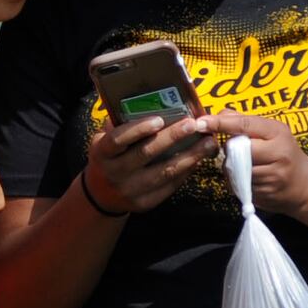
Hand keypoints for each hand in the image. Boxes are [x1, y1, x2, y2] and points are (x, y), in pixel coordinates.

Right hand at [83, 115, 217, 214]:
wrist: (100, 195)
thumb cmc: (108, 158)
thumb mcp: (103, 141)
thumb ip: (119, 125)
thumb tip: (147, 104)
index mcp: (102, 152)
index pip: (118, 140)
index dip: (138, 129)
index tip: (159, 119)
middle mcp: (115, 172)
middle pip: (146, 154)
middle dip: (172, 138)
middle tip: (192, 124)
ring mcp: (130, 190)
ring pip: (164, 172)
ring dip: (189, 156)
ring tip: (207, 143)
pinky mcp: (145, 203)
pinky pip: (169, 186)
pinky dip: (185, 172)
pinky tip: (198, 160)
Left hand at [197, 113, 307, 216]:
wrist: (305, 186)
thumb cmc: (284, 152)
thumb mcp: (272, 131)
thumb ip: (245, 121)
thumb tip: (219, 114)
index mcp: (278, 133)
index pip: (245, 124)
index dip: (221, 123)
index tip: (202, 121)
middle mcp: (278, 154)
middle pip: (237, 149)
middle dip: (230, 149)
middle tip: (238, 150)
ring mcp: (272, 177)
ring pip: (234, 169)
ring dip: (232, 167)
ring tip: (245, 165)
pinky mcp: (264, 195)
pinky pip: (238, 186)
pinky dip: (237, 181)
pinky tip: (248, 178)